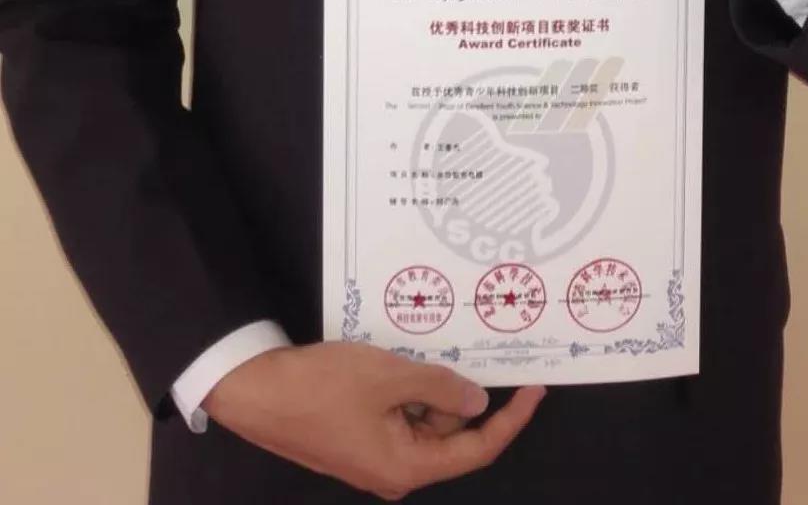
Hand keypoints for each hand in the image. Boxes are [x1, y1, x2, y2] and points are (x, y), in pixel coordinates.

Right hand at [202, 341, 544, 499]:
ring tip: (403, 353)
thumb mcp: (389, 377)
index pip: (476, 450)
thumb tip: (478, 401)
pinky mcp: (357, 440)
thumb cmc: (323, 386)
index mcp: (406, 467)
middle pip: (448, 433)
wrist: (256, 391)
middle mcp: (394, 472)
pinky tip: (390, 361)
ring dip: (423, 387)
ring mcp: (373, 457)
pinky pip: (397, 416)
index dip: (510, 421)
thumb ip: (440, 389)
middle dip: (451, 392)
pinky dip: (403, 390)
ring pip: (423, 420)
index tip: (536, 389)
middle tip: (446, 349)